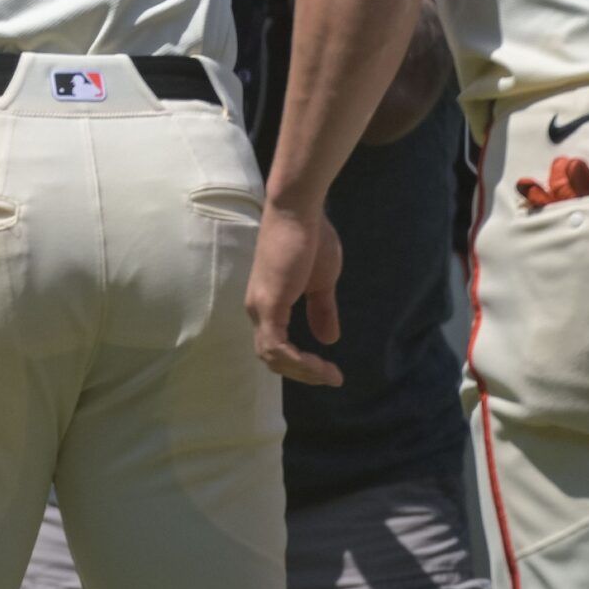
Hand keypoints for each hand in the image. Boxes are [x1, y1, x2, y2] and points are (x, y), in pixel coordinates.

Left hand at [245, 203, 344, 384]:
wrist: (300, 210)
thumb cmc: (311, 238)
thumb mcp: (322, 282)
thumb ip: (321, 310)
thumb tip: (329, 340)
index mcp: (268, 303)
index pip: (277, 347)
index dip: (302, 363)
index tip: (330, 371)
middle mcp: (258, 309)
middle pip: (272, 358)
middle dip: (303, 373)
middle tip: (330, 377)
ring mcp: (260, 307)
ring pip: (273, 357)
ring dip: (303, 371)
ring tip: (329, 373)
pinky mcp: (268, 305)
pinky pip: (276, 347)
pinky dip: (298, 361)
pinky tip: (321, 364)